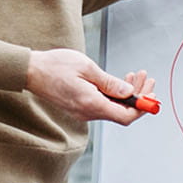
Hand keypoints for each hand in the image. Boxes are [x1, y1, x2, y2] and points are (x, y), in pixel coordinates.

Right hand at [26, 49, 156, 123]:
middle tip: (147, 78)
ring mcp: (83, 112)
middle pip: (122, 113)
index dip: (142, 107)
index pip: (126, 116)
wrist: (31, 71)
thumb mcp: (87, 68)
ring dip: (127, 94)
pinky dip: (115, 95)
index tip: (151, 93)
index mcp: (92, 105)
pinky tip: (119, 81)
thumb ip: (110, 83)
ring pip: (113, 108)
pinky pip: (103, 105)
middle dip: (138, 97)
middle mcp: (88, 113)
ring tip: (135, 75)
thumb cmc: (56, 66)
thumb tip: (129, 92)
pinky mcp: (79, 106)